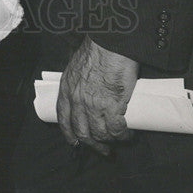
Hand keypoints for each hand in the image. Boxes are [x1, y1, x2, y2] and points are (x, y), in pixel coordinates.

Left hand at [56, 36, 138, 154]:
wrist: (110, 43)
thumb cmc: (98, 49)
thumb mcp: (78, 64)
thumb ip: (79, 80)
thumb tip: (87, 89)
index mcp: (67, 88)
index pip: (63, 117)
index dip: (69, 133)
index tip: (75, 142)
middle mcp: (77, 99)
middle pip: (82, 131)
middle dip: (93, 144)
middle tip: (104, 150)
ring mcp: (93, 105)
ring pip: (100, 134)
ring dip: (111, 141)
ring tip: (120, 139)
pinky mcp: (111, 106)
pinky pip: (116, 130)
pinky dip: (123, 135)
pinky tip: (128, 134)